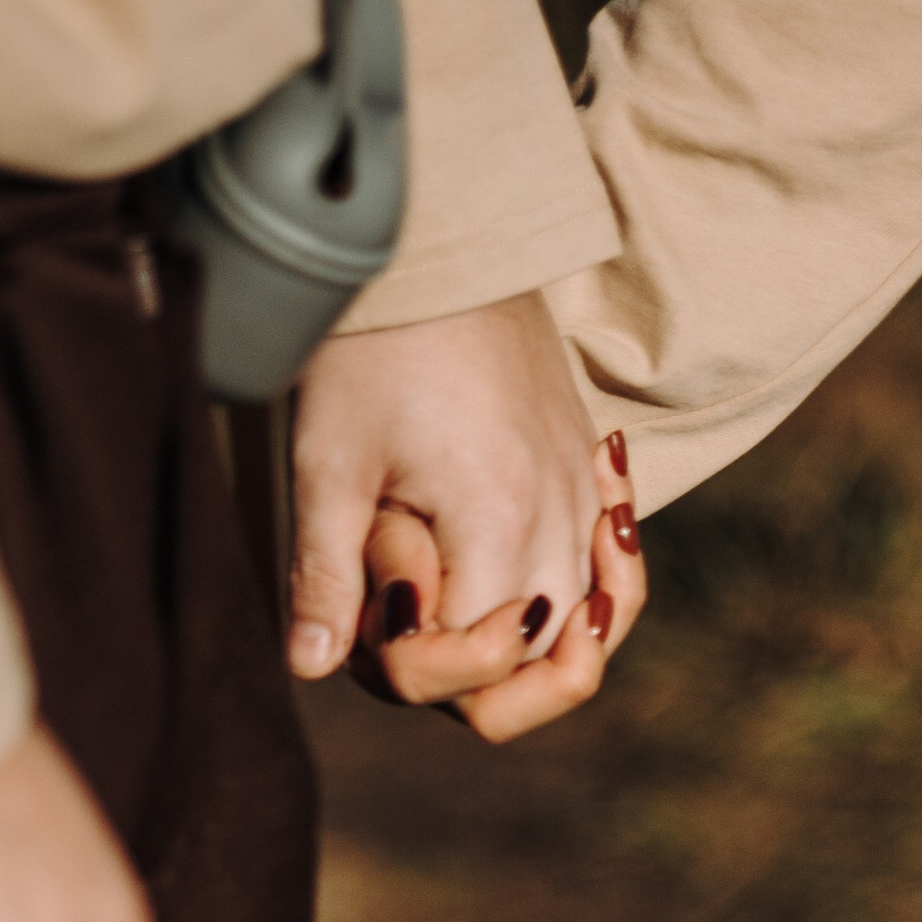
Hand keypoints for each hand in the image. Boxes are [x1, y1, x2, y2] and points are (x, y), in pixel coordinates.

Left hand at [287, 295, 647, 739]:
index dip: (418, 669)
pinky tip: (547, 590)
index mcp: (498, 521)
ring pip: (590, 628)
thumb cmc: (373, 343)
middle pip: (551, 668)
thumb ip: (327, 572)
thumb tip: (311, 667)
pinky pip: (611, 568)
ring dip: (539, 652)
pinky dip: (589, 594)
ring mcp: (585, 493)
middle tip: (416, 644)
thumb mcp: (331, 461)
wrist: (441, 241)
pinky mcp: (589, 467)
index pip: (479, 664)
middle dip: (480, 680)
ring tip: (486, 642)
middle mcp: (560, 518)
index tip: (373, 618)